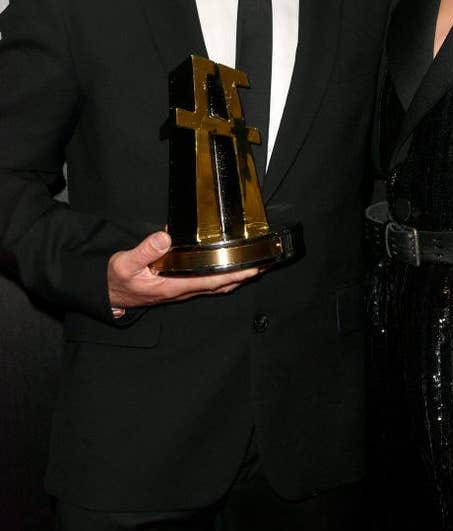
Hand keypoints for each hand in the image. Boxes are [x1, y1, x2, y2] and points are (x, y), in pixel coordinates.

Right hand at [108, 231, 259, 311]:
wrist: (110, 292)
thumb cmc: (118, 280)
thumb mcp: (125, 263)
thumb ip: (145, 250)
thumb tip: (165, 238)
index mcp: (172, 286)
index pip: (210, 282)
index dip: (234, 275)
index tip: (252, 268)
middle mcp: (182, 289)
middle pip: (221, 285)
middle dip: (243, 276)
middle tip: (264, 264)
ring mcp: (182, 288)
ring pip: (217, 286)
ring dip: (237, 277)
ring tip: (255, 265)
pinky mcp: (180, 284)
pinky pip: (208, 282)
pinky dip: (224, 276)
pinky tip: (231, 267)